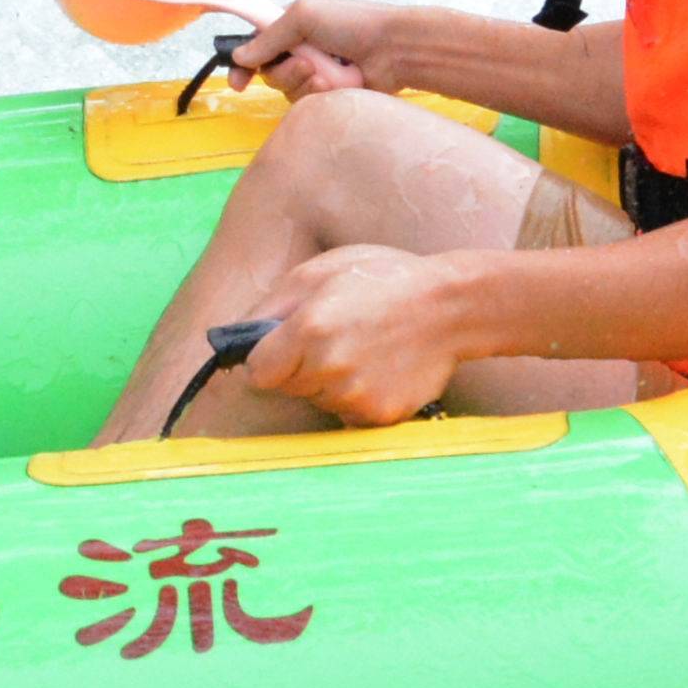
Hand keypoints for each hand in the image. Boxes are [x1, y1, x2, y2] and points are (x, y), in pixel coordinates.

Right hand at [234, 0, 408, 97]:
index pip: (256, 46)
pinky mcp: (329, 95)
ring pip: (288, 90)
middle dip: (284, 71)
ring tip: (327, 75)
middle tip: (307, 64)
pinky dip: (319, 94)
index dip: (243, 65)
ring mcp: (315, 74)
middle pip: (269, 73)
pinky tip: (338, 85)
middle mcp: (300, 50)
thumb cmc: (352, 23)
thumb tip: (239, 56)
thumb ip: (268, 36)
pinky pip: (308, 103)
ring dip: (304, 82)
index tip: (238, 82)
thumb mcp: (304, 16)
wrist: (395, 49)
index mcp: (291, 26)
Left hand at [238, 241, 479, 427]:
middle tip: (334, 337)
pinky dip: (356, 397)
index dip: (267, 358)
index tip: (283, 347)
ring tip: (361, 348)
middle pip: (286, 387)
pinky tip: (378, 368)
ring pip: (317, 401)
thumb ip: (271, 305)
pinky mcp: (379, 416)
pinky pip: (347, 414)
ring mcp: (355, 397)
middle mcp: (328, 369)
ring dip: (328, 383)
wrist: (451, 306)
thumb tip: (236, 336)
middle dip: (298, 367)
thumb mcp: (320, 271)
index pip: (256, 372)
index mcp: (308, 330)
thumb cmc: (382, 278)